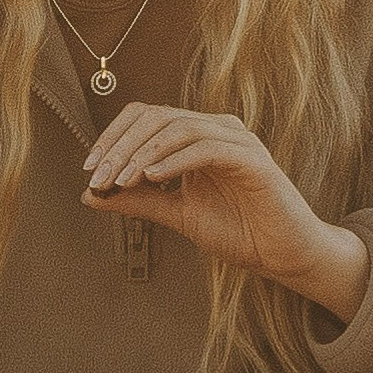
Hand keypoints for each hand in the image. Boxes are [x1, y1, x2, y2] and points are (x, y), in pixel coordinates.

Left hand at [83, 102, 369, 323]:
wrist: (282, 255)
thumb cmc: (238, 231)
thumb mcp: (177, 214)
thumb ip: (138, 201)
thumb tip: (90, 194)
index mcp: (199, 136)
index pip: (146, 117)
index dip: (114, 137)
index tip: (90, 170)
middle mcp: (217, 129)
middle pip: (157, 117)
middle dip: (122, 146)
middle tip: (100, 176)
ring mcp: (237, 141)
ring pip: (178, 128)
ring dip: (143, 153)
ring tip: (121, 180)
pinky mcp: (252, 160)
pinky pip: (206, 148)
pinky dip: (175, 161)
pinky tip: (152, 178)